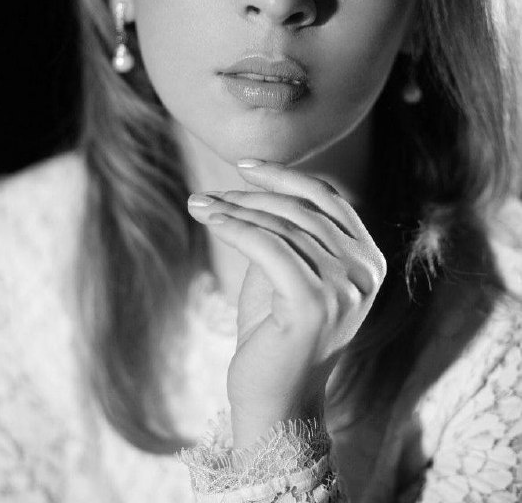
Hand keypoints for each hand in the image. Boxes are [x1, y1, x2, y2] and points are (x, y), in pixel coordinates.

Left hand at [187, 160, 385, 447]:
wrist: (275, 401)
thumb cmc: (275, 333)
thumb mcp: (290, 270)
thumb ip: (290, 231)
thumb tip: (258, 184)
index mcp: (369, 260)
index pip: (329, 199)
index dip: (286, 176)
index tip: (244, 166)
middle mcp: (365, 273)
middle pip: (302, 209)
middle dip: (249, 196)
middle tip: (207, 195)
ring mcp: (345, 290)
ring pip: (281, 226)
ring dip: (233, 210)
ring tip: (198, 205)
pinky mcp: (314, 304)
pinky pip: (267, 247)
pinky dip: (233, 228)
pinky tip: (208, 219)